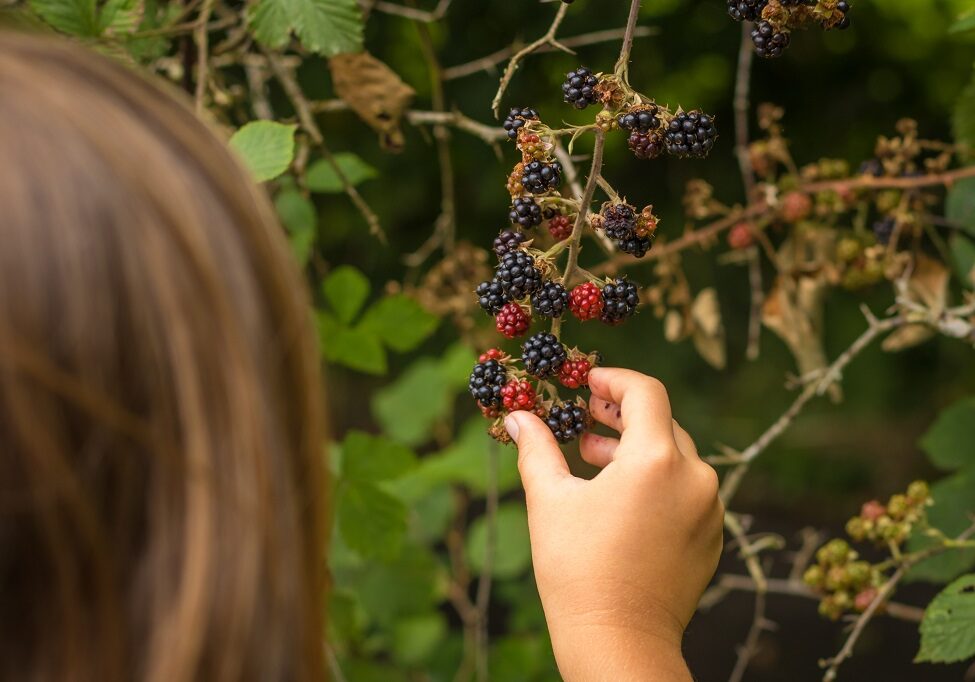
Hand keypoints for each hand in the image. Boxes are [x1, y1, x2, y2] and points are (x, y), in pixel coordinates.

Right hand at [505, 368, 722, 681]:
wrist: (619, 642)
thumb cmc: (577, 570)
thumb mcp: (549, 500)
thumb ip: (537, 448)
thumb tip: (517, 416)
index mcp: (656, 460)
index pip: (646, 392)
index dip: (614, 379)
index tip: (588, 381)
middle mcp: (694, 478)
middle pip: (662, 422)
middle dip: (621, 416)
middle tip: (586, 418)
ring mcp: (709, 509)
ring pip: (676, 457)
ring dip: (637, 449)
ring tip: (595, 459)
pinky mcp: (711, 536)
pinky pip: (687, 491)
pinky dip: (657, 481)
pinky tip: (622, 499)